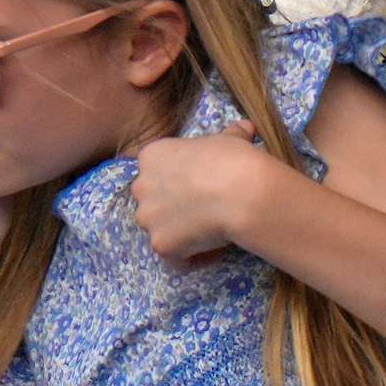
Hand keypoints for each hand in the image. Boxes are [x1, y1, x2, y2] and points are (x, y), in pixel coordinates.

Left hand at [130, 121, 275, 260]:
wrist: (241, 192)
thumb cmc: (234, 159)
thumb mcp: (230, 139)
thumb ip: (230, 134)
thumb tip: (245, 128)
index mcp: (152, 156)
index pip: (156, 170)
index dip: (177, 179)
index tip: (199, 184)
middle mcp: (141, 186)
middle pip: (150, 199)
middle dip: (170, 206)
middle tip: (201, 209)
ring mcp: (148, 217)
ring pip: (157, 228)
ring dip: (176, 231)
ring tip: (205, 232)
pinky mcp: (160, 244)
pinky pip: (172, 256)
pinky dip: (188, 257)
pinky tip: (209, 251)